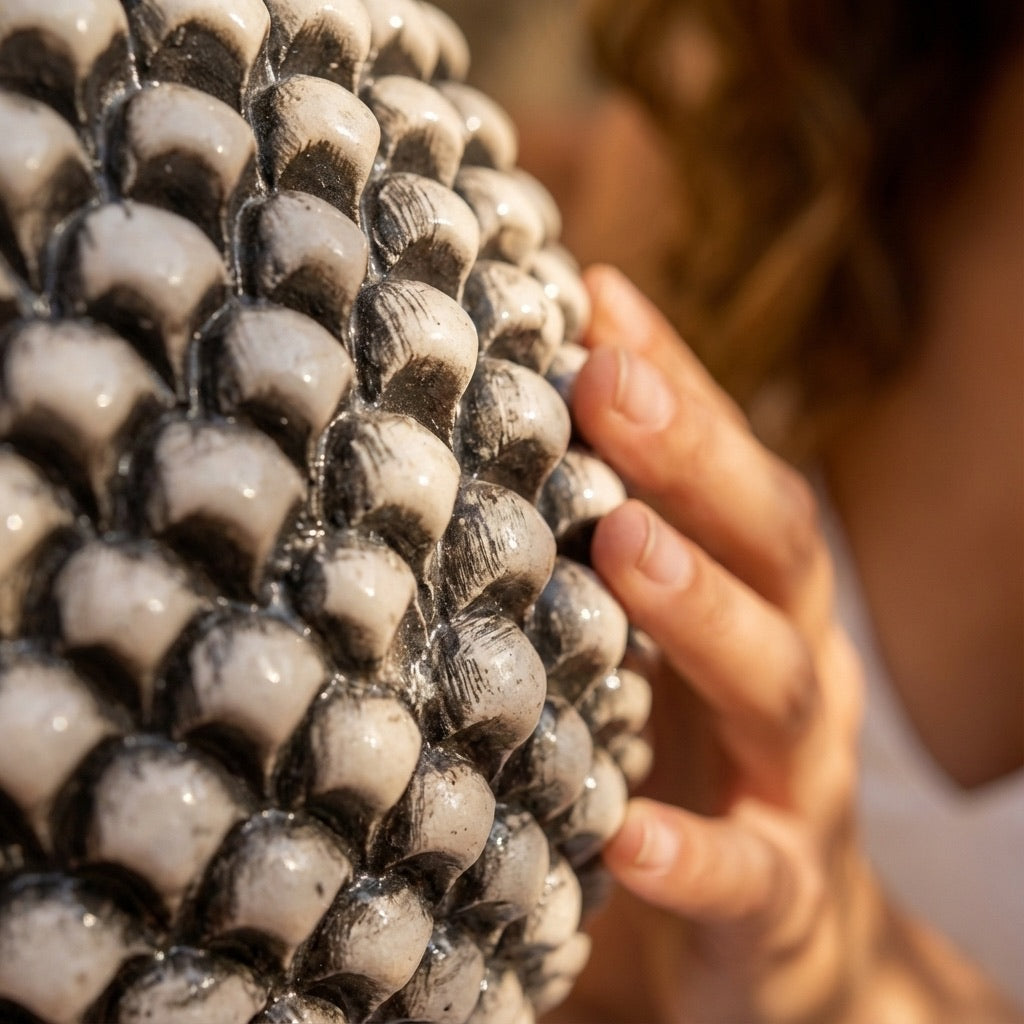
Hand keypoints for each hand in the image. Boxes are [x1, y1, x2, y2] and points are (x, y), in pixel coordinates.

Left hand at [565, 265, 873, 1022]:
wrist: (798, 929)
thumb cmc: (704, 745)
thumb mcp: (677, 632)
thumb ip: (633, 533)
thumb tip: (554, 404)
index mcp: (767, 597)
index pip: (736, 470)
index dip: (679, 384)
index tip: (594, 301)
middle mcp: (799, 667)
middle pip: (772, 551)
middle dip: (694, 462)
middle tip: (605, 384)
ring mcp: (798, 783)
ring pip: (775, 688)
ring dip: (702, 612)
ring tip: (623, 548)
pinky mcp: (781, 899)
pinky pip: (749, 877)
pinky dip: (694, 852)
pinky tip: (626, 836)